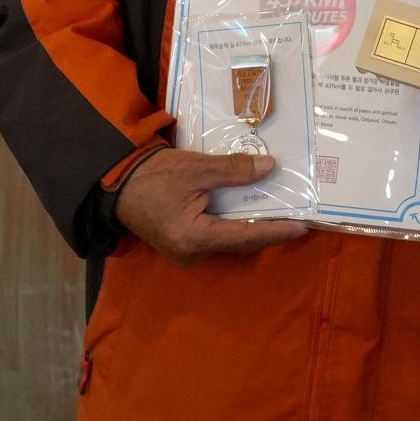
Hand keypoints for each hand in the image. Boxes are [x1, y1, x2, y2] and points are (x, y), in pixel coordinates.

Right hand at [114, 148, 308, 265]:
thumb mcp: (196, 168)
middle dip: (270, 228)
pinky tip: (256, 206)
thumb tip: (270, 167)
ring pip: (231, 238)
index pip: (246, 236)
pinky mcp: (186, 242)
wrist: (116, 184)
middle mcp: (193, 252)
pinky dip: (238, 221)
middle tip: (301, 215)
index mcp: (194, 238)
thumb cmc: (153, 176)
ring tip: (286, 210)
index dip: (276, 230)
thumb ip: (234, 169)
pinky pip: (219, 233)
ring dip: (255, 223)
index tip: (303, 226)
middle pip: (241, 240)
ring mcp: (188, 251)